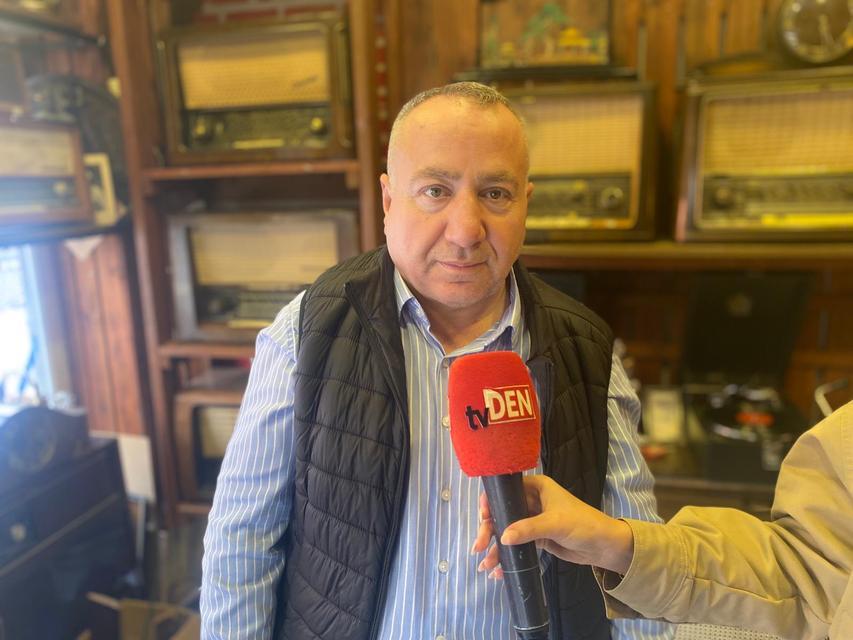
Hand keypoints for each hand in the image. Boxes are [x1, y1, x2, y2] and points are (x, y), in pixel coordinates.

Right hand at [471, 475, 633, 576]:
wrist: (605, 547)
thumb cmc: (583, 524)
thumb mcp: (555, 524)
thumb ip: (528, 529)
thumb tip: (502, 538)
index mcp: (537, 487)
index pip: (507, 490)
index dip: (491, 501)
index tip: (482, 516)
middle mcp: (532, 500)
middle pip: (503, 512)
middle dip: (489, 530)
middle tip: (479, 546)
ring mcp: (533, 519)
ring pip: (507, 530)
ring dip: (495, 547)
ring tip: (485, 565)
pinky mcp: (536, 537)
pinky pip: (516, 544)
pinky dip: (506, 555)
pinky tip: (497, 569)